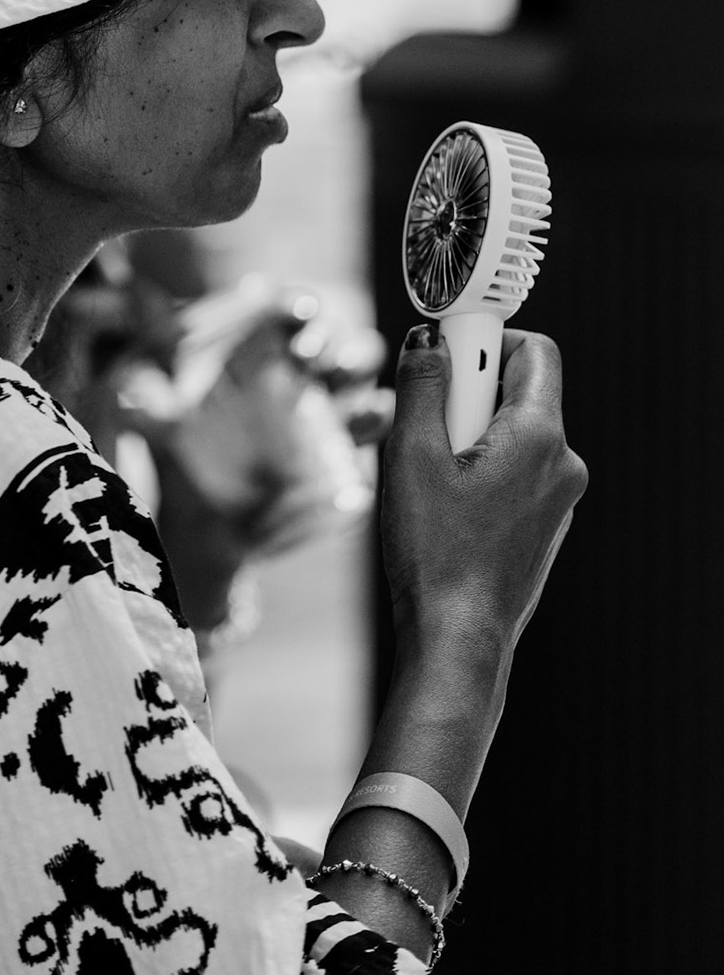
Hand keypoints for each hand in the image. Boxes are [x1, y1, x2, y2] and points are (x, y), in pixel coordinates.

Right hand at [380, 327, 586, 670]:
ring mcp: (557, 496)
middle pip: (516, 391)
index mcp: (539, 437)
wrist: (457, 635)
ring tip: (425, 478)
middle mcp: (561, 462)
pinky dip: (476, 470)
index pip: (533, 350)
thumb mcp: (412, 455)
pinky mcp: (543, 523)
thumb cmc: (435, 550)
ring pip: (509, 434)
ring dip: (465, 436)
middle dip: (464, 394)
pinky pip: (512, 470)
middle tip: (420, 426)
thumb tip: (428, 340)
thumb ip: (423, 387)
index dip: (484, 338)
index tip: (441, 352)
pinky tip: (442, 507)